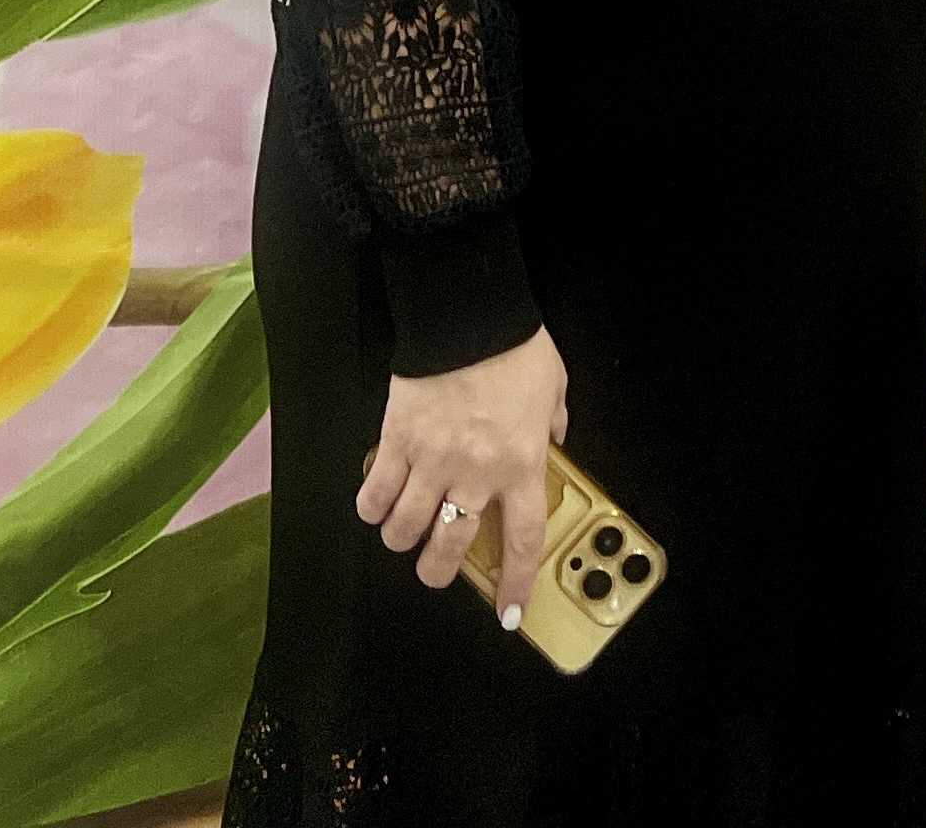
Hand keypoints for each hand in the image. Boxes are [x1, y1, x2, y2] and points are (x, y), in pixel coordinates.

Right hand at [359, 326, 567, 626]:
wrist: (467, 313)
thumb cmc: (514, 347)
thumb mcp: (553, 387)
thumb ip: (553, 423)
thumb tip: (555, 437)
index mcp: (522, 464)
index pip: (520, 542)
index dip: (513, 583)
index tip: (508, 613)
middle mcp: (475, 473)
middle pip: (448, 548)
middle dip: (437, 571)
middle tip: (434, 570)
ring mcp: (431, 460)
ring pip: (404, 528)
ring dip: (400, 539)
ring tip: (402, 534)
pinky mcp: (396, 440)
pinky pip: (374, 492)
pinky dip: (370, 507)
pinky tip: (374, 506)